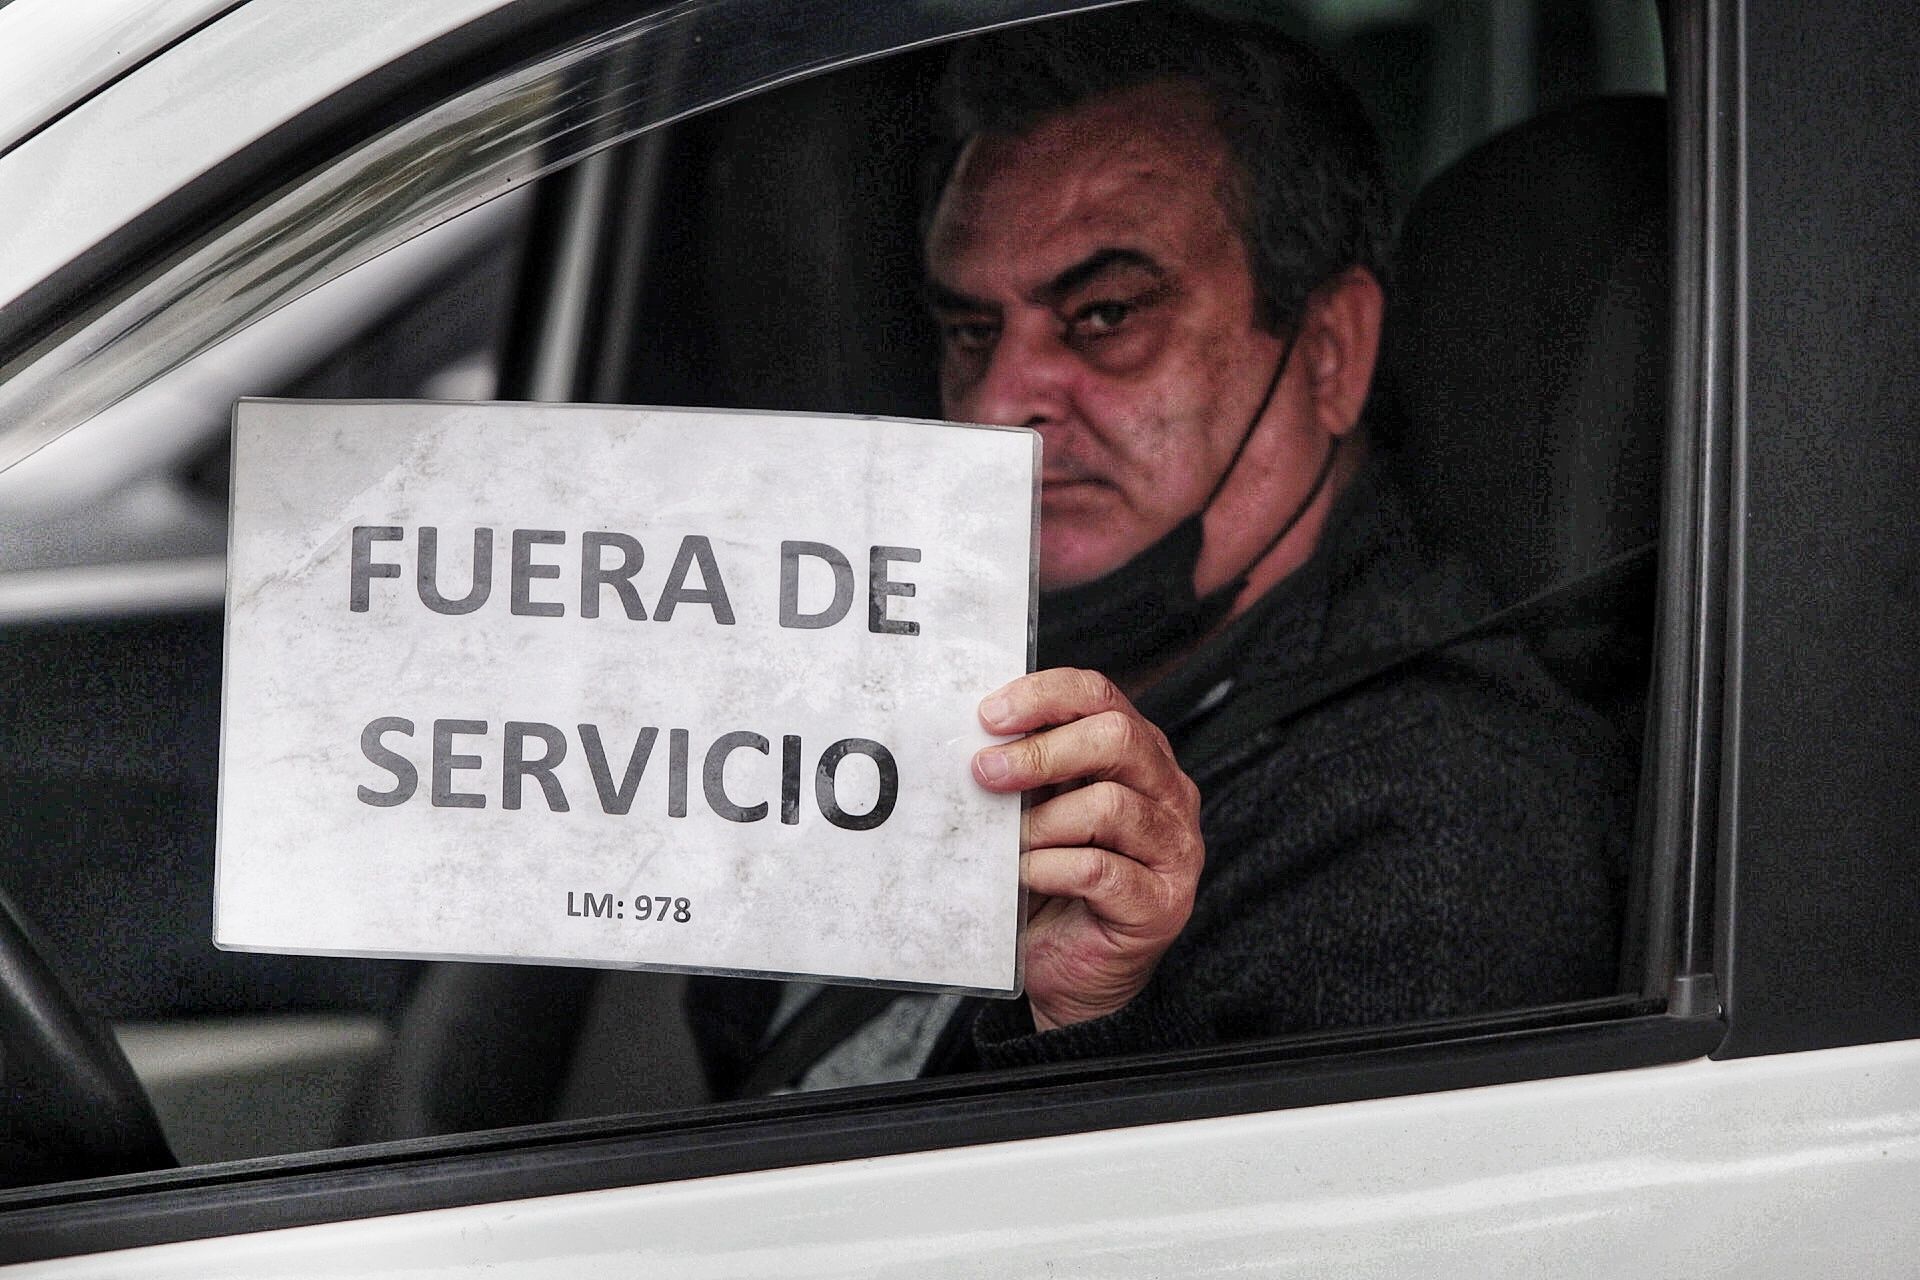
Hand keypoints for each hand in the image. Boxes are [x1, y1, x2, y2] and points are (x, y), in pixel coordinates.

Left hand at [972, 668, 1203, 1030]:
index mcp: (1138, 755)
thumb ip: (1025, 770)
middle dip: (1040, 752)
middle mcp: (1168, 792)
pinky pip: (1099, 869)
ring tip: (1008, 845)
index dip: (1044, 696)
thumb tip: (973, 737)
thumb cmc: (1053, 883)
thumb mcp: (1037, 810)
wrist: (1070, 971)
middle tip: (985, 773)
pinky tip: (1025, 877)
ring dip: (1041, 823)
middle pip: (1116, 738)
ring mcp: (1174, 848)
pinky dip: (1049, 868)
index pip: (1100, 696)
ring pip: (1109, 805)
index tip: (989, 715)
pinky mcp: (1161, 902)